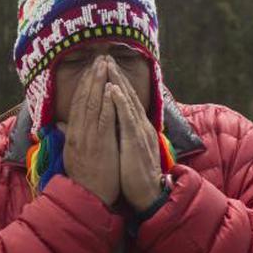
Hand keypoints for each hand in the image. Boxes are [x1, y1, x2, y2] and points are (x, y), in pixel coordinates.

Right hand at [58, 55, 118, 206]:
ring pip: (94, 105)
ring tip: (106, 65)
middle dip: (93, 77)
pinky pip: (104, 120)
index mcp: (72, 134)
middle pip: (85, 99)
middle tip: (100, 58)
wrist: (87, 199)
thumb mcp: (72, 154)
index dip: (85, 84)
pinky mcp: (101, 145)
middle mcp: (78, 133)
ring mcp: (88, 138)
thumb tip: (61, 123)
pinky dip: (108, 104)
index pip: (78, 103)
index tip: (91, 69)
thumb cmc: (84, 179)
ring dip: (100, 83)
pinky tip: (112, 90)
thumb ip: (68, 136)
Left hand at [106, 57, 161, 211]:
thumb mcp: (125, 150)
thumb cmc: (134, 175)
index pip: (125, 100)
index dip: (116, 83)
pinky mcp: (136, 141)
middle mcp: (140, 125)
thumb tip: (108, 125)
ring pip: (128, 102)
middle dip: (116, 75)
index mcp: (136, 127)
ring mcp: (139, 132)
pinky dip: (121, 103)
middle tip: (105, 57)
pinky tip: (114, 90)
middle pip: (127, 95)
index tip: (105, 68)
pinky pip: (127, 118)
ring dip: (118, 82)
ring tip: (107, 65)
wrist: (148, 194)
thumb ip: (119, 136)